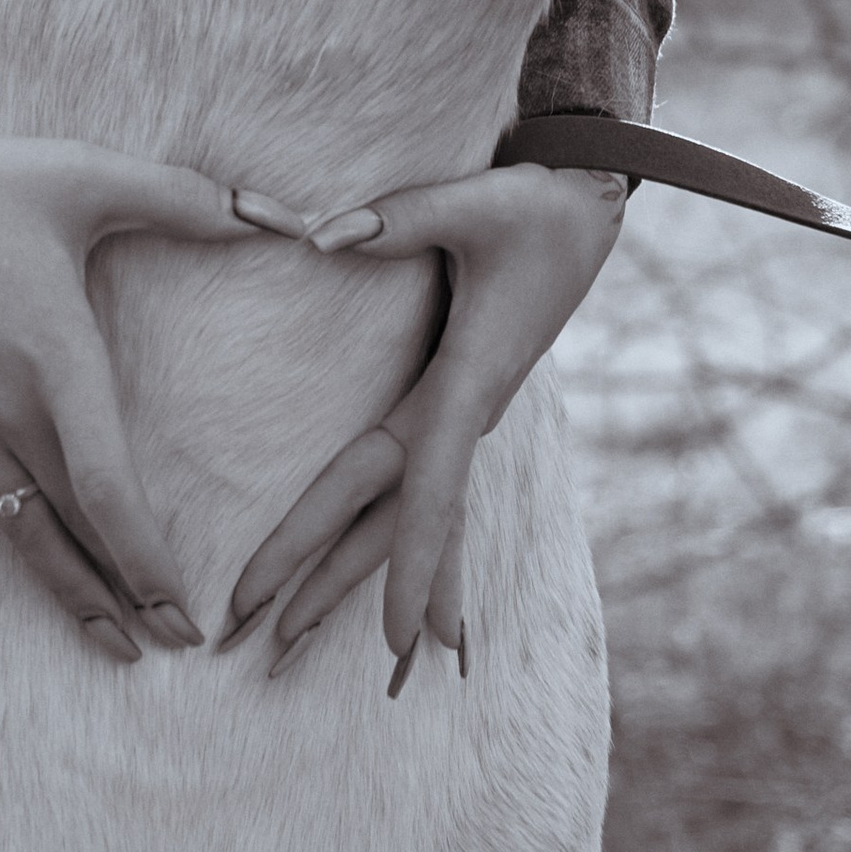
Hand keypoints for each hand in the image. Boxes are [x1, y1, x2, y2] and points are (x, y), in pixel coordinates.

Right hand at [0, 85, 303, 673]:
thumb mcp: (83, 174)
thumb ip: (186, 197)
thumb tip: (278, 213)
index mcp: (54, 360)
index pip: (108, 486)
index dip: (148, 556)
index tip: (189, 607)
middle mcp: (3, 410)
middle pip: (74, 526)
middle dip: (130, 591)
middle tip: (182, 642)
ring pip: (16, 535)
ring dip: (66, 598)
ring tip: (115, 652)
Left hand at [222, 159, 626, 682]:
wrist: (586, 209)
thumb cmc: (533, 205)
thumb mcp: (474, 203)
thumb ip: (398, 219)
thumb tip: (321, 236)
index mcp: (468, 383)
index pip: (429, 489)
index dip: (411, 563)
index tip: (399, 637)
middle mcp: (463, 416)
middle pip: (387, 520)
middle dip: (323, 582)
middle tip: (264, 648)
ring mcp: (459, 418)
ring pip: (398, 517)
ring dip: (344, 578)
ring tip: (285, 639)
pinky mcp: (453, 406)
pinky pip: (418, 494)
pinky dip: (402, 552)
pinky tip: (391, 599)